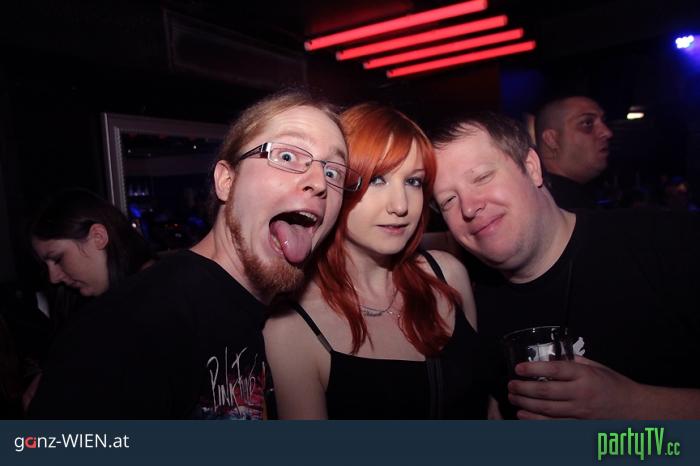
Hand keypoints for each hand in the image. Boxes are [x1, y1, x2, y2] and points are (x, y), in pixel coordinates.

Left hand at [507, 356, 639, 418]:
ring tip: (513, 398)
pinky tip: (523, 416)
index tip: (519, 368)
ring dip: (525, 404)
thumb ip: (574, 362)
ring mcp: (580, 412)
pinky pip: (553, 424)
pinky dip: (535, 421)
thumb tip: (552, 356)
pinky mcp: (579, 425)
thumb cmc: (615, 385)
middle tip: (511, 385)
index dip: (533, 369)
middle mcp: (581, 394)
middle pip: (545, 392)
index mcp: (585, 376)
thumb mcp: (597, 367)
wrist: (635, 409)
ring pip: (546, 410)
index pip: (554, 371)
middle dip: (523, 389)